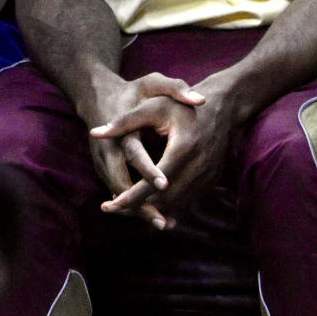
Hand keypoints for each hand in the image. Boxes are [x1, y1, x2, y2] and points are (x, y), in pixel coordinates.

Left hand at [90, 88, 234, 220]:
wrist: (222, 108)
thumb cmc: (181, 105)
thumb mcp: (153, 106)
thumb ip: (124, 120)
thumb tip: (95, 132)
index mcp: (184, 147)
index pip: (153, 182)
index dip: (131, 197)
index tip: (110, 205)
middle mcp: (199, 166)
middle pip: (164, 199)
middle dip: (136, 207)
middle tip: (110, 208)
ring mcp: (208, 177)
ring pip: (175, 205)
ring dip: (151, 210)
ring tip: (124, 208)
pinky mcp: (212, 183)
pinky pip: (187, 202)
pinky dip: (167, 206)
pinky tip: (147, 205)